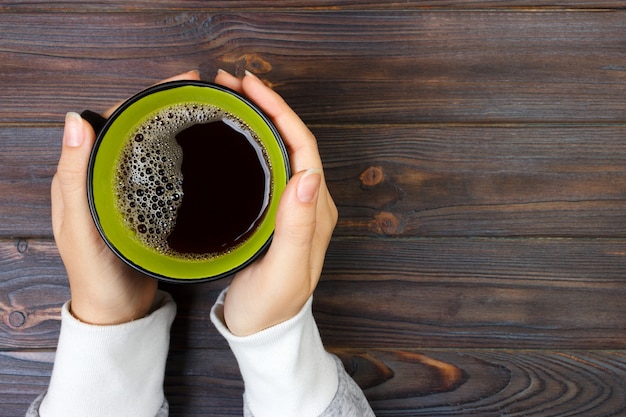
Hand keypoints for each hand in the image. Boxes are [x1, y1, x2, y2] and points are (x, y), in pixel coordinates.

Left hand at [51, 70, 200, 324]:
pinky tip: (202, 149)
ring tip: (205, 109)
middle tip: (200, 89)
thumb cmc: (95, 275)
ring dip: (175, 125)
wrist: (118, 312)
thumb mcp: (80, 228)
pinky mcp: (149, 205)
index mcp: (83, 175)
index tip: (176, 83)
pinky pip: (166, 170)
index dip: (142, 97)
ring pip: (152, 146)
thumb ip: (75, 177)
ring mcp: (129, 190)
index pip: (111, 120)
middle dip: (165, 104)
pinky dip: (183, 154)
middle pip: (135, 128)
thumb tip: (75, 118)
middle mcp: (105, 176)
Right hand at [214, 70, 337, 335]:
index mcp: (315, 210)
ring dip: (259, 118)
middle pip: (292, 140)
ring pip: (280, 148)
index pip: (303, 147)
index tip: (251, 87)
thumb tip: (308, 176)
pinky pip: (268, 164)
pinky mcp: (275, 212)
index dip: (280, 111)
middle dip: (266, 104)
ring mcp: (292, 206)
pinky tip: (232, 134)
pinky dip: (252, 140)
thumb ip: (299, 228)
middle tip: (232, 82)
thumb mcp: (285, 272)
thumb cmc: (271, 307)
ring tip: (230, 97)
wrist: (263, 330)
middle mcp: (308, 202)